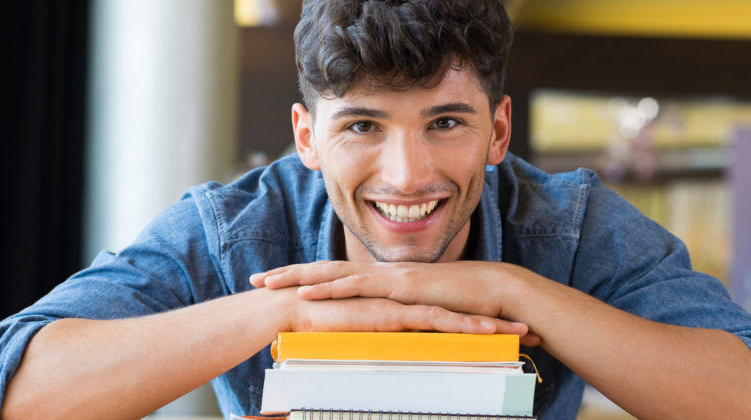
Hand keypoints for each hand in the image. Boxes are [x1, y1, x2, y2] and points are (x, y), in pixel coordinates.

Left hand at [252, 261, 541, 345]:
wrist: (493, 293)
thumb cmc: (461, 305)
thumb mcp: (421, 314)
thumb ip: (400, 317)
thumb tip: (383, 329)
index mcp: (381, 280)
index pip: (335, 278)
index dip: (304, 279)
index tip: (277, 284)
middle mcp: (379, 274)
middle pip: (324, 270)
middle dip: (288, 274)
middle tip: (257, 279)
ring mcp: (387, 277)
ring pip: (333, 274)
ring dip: (298, 278)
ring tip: (268, 283)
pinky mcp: (398, 287)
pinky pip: (358, 287)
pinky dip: (329, 289)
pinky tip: (306, 292)